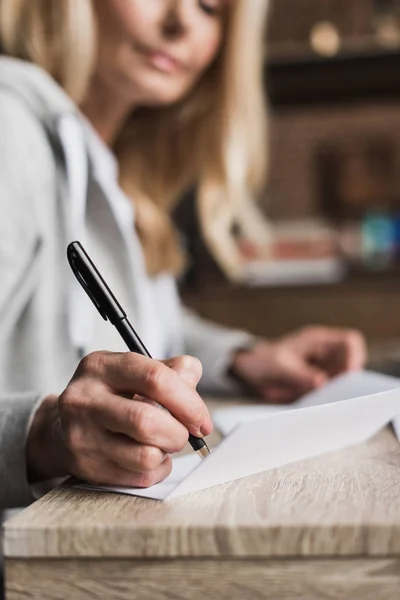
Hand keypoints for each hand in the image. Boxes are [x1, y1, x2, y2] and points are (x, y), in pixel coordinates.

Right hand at [26, 351, 211, 487]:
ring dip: (167, 453)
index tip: (202, 419)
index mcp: (100, 367)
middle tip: (184, 433)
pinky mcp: (86, 467)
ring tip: (162, 442)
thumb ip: (170, 370)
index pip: (156, 379)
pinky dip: (156, 469)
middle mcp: (85, 399)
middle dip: (179, 433)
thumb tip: (192, 378)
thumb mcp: (133, 371)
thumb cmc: (110, 395)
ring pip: (146, 456)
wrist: (63, 426)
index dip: (189, 402)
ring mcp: (81, 436)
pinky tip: (148, 455)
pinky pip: (140, 477)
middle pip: (148, 422)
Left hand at [230, 326, 366, 403]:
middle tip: (340, 397)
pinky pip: (332, 392)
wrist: (249, 372)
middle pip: (352, 363)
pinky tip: (321, 408)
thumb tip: (322, 383)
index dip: (355, 356)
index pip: (350, 341)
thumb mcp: (279, 367)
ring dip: (340, 393)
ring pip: (344, 381)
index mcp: (317, 340)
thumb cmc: (262, 361)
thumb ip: (300, 375)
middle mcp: (325, 353)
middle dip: (350, 380)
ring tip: (328, 405)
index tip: (349, 376)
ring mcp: (323, 368)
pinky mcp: (318, 384)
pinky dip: (330, 400)